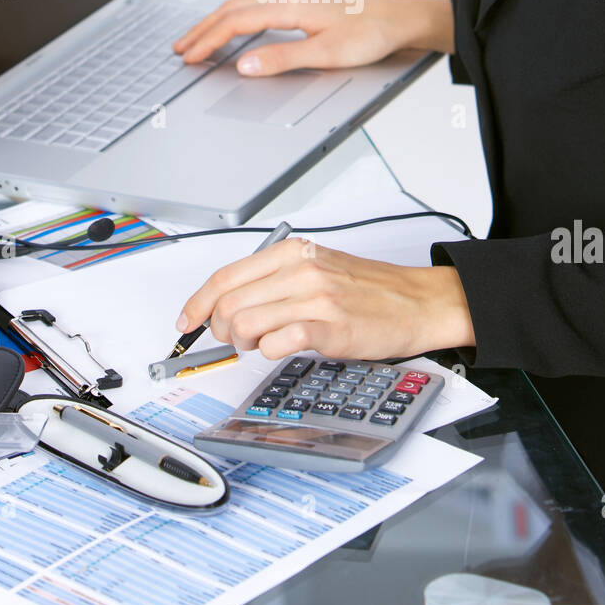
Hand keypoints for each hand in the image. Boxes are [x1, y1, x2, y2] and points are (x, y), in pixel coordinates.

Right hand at [174, 0, 452, 75]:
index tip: (189, 56)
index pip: (236, 22)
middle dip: (203, 28)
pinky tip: (236, 17)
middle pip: (233, 7)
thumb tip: (244, 65)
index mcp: (291, 6)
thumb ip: (284, 59)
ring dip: (217, 17)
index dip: (209, 40)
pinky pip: (257, 0)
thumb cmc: (372, 33)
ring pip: (243, 1)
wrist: (401, 18)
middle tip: (180, 47)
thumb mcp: (328, 54)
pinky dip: (236, 10)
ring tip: (199, 34)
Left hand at [174, 236, 474, 360]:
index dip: (197, 302)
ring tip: (261, 344)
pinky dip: (270, 352)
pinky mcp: (329, 328)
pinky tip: (283, 348)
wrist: (417, 302)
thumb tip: (230, 299)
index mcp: (293, 252)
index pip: (225, 275)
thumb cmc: (369, 288)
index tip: (187, 321)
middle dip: (220, 328)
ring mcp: (315, 298)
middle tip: (235, 338)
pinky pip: (276, 344)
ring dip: (244, 343)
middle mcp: (301, 270)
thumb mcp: (318, 266)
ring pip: (245, 324)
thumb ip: (276, 277)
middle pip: (228, 302)